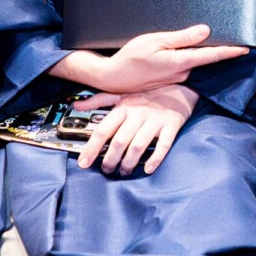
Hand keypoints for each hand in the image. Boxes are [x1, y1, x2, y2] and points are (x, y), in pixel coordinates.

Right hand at [59, 24, 246, 95]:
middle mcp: (183, 73)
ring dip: (199, 52)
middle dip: (215, 47)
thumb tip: (205, 31)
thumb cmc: (131, 57)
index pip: (212, 56)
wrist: (113, 77)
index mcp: (180, 62)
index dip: (230, 51)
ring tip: (204, 37)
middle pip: (205, 58)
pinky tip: (182, 49)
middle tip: (227, 33)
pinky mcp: (171, 80)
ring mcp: (177, 78)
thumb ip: (182, 37)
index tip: (246, 48)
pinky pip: (184, 66)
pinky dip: (188, 57)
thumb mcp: (156, 41)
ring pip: (194, 62)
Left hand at [74, 85, 194, 175]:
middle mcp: (138, 114)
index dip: (91, 148)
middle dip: (110, 160)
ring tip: (124, 171)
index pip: (103, 130)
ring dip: (129, 163)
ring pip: (139, 146)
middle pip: (120, 141)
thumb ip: (99, 100)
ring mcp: (155, 120)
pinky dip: (156, 159)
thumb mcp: (122, 92)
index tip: (83, 163)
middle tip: (107, 170)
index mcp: (124, 107)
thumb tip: (76, 106)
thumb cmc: (147, 92)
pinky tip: (148, 169)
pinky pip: (164, 145)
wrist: (179, 84)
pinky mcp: (172, 125)